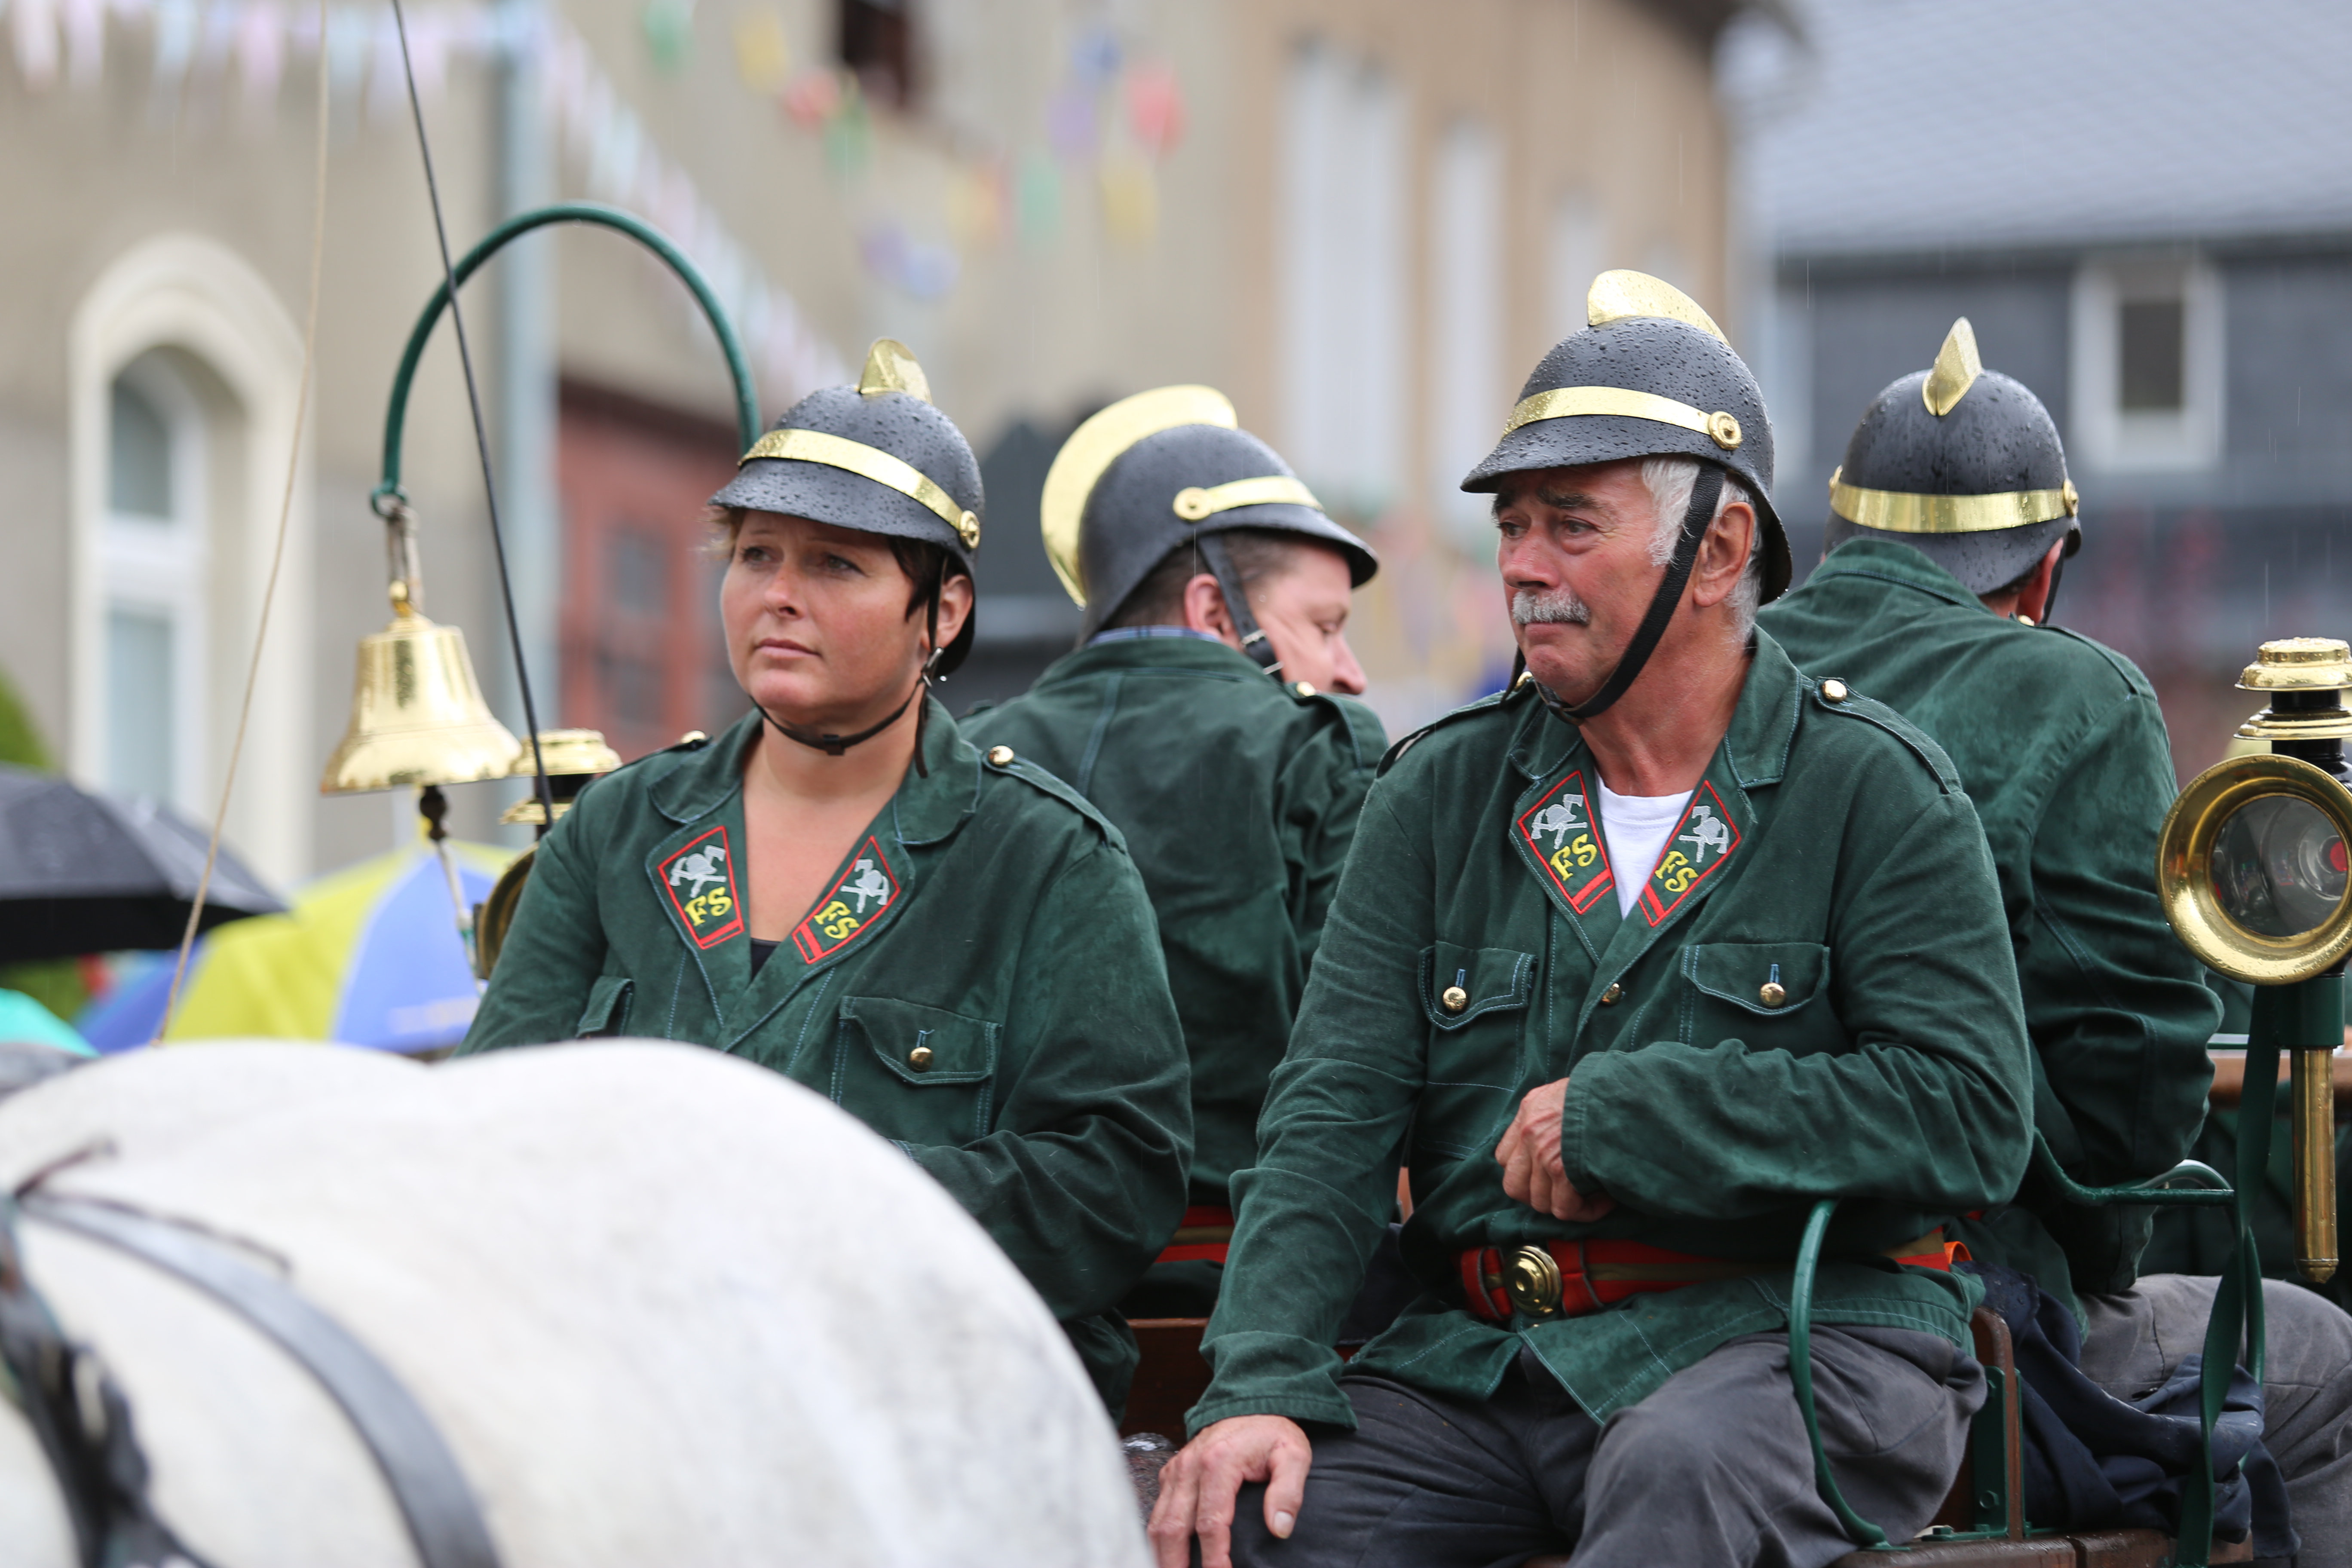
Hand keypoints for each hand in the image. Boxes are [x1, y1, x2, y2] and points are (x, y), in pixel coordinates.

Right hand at [1147, 1414, 1313, 1567]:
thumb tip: (1280, 1528)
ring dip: (1162, 1555)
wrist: (1251, 1404)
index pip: (1210, 1524)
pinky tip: (1168, 1558)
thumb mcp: (1294, 1455)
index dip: (1214, 1559)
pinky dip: (1159, 1538)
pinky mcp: (1171, 1473)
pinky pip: (1157, 1511)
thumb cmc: (1272, 1433)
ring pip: (1157, 1522)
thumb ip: (1289, 1491)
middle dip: (1176, 1565)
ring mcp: (1176, 1469)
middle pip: (1173, 1528)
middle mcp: (1189, 1467)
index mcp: (1218, 1463)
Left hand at [1495, 1078, 1616, 1221]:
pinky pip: (1565, 1209)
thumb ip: (1552, 1117)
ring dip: (1567, 1205)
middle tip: (1568, 1194)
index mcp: (1529, 1110)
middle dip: (1541, 1197)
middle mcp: (1529, 1132)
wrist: (1629, 1088)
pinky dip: (1586, 1211)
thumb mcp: (1568, 1093)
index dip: (1526, 1174)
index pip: (1504, 1157)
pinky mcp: (1562, 1169)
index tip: (1550, 1177)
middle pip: (1515, 1186)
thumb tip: (1558, 1148)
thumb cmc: (1608, 1091)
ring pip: (1540, 1202)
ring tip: (1593, 1194)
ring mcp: (1542, 1151)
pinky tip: (1606, 1199)